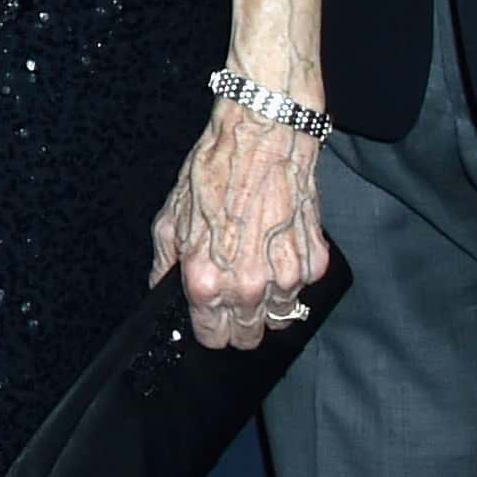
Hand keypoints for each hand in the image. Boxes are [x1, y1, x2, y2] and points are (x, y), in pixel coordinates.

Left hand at [155, 98, 331, 350]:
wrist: (262, 139)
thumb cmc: (215, 173)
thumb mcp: (170, 219)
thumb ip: (165, 266)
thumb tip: (163, 293)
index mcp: (206, 281)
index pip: (212, 337)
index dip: (209, 329)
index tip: (210, 318)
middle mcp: (247, 287)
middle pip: (248, 338)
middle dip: (238, 324)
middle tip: (232, 298)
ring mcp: (285, 279)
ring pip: (279, 320)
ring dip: (267, 305)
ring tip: (255, 270)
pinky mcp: (313, 264)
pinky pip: (301, 292)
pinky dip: (290, 281)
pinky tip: (275, 251)